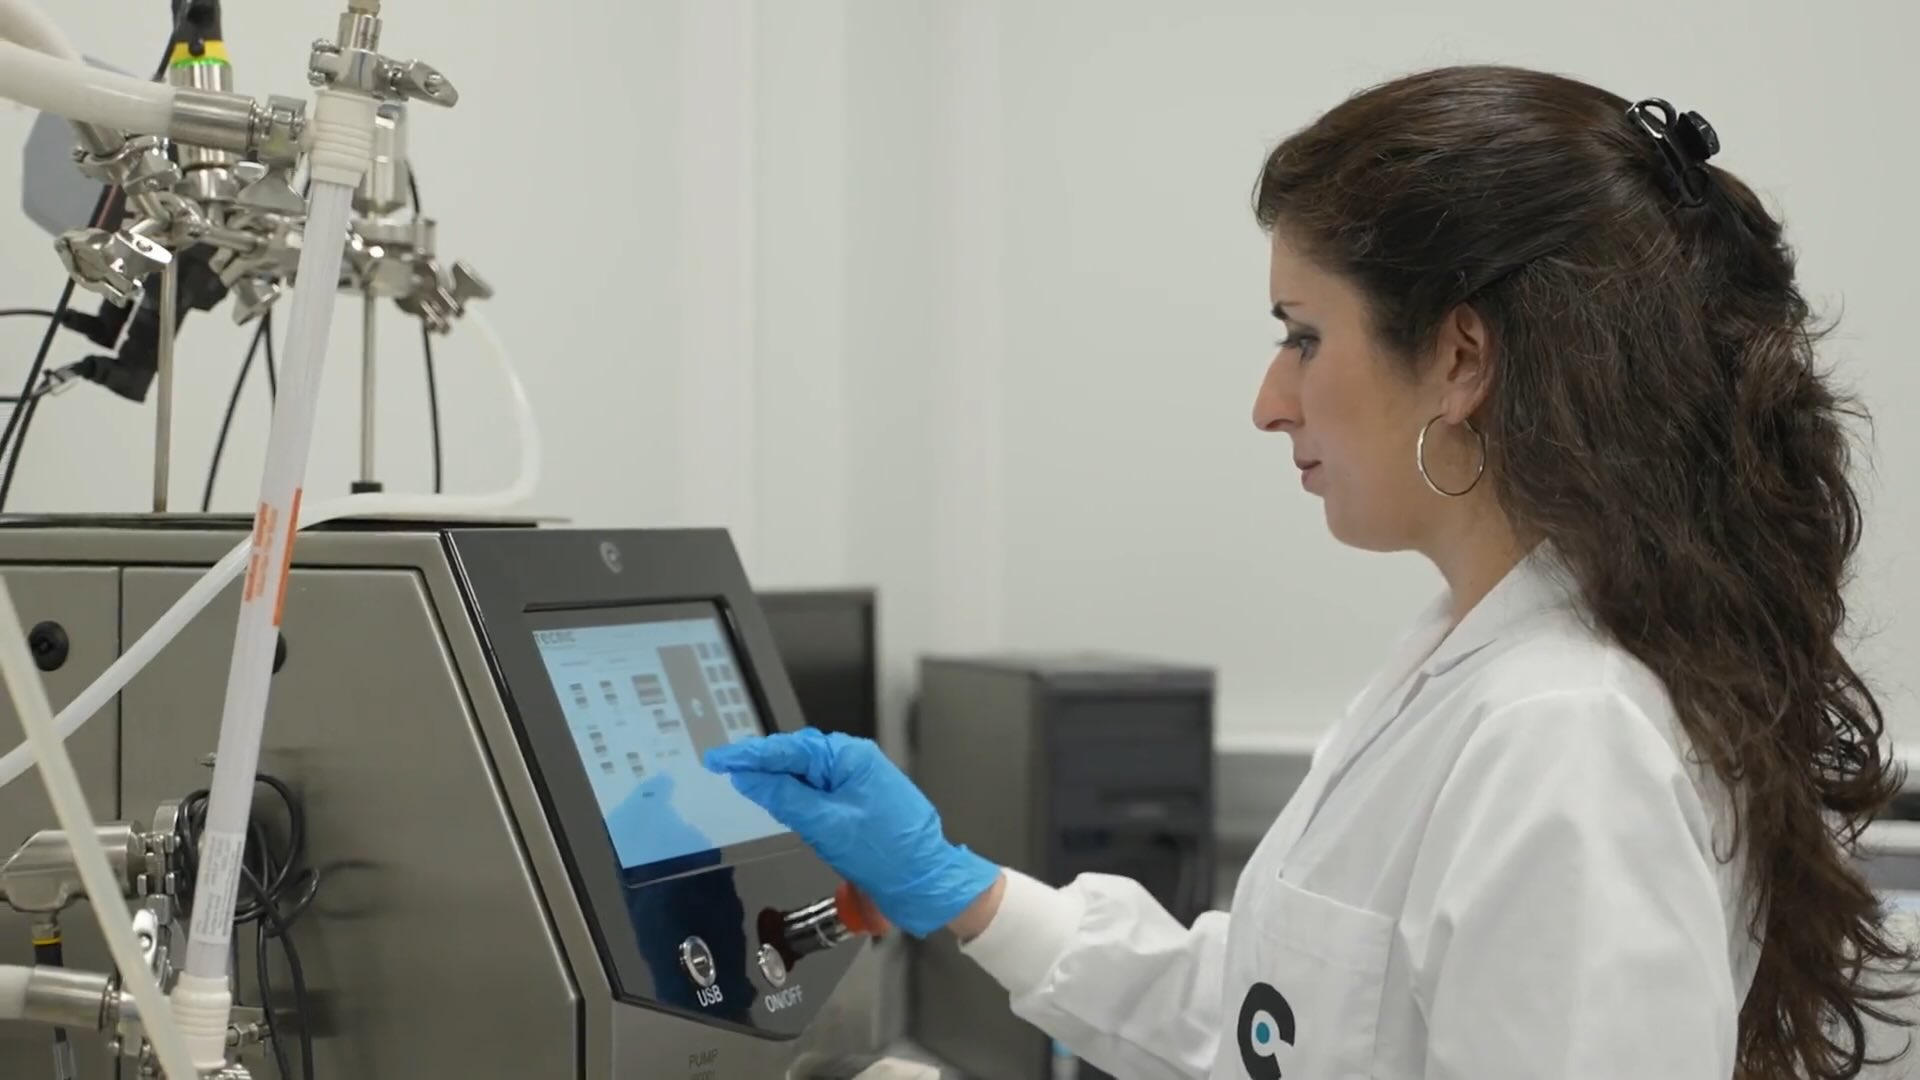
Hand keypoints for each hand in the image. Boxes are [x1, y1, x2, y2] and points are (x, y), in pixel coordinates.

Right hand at [704, 729, 1000, 936]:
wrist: (925, 883)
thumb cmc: (887, 854)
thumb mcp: (825, 824)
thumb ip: (784, 797)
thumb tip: (749, 777)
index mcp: (850, 758)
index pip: (788, 748)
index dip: (748, 754)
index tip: (719, 757)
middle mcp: (855, 763)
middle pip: (796, 757)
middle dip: (760, 763)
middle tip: (723, 767)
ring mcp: (858, 784)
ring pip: (806, 776)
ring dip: (777, 780)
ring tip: (744, 781)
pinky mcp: (858, 805)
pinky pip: (819, 793)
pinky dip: (796, 796)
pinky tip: (780, 801)